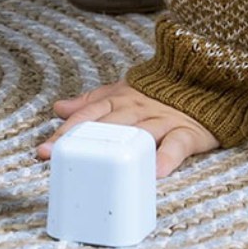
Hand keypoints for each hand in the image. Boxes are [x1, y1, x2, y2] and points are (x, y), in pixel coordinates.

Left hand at [36, 79, 220, 177]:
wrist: (203, 76)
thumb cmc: (157, 92)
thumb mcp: (120, 92)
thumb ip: (90, 102)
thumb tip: (58, 108)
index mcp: (119, 99)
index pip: (87, 116)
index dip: (66, 133)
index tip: (45, 150)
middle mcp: (136, 108)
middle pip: (105, 127)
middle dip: (81, 143)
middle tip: (60, 160)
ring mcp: (162, 119)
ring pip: (136, 134)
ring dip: (118, 151)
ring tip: (100, 169)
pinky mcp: (188, 131)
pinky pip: (176, 144)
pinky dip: (166, 157)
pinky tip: (155, 172)